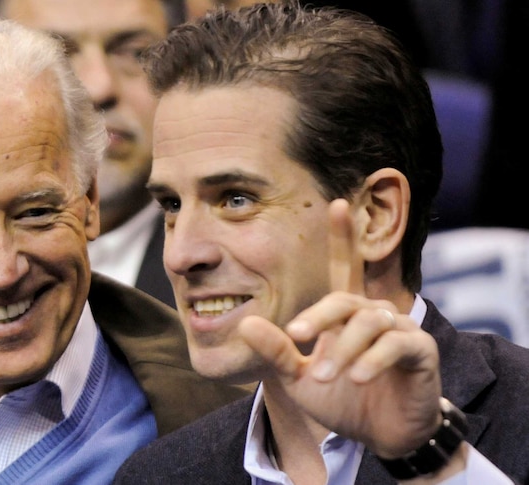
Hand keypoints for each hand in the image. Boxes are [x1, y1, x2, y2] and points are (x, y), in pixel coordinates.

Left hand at [238, 198, 441, 457]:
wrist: (379, 436)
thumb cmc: (340, 399)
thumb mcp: (298, 377)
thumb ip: (276, 351)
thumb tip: (246, 324)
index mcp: (347, 313)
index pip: (346, 268)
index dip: (343, 237)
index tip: (337, 202)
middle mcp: (375, 312)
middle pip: (344, 299)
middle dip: (317, 317)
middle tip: (295, 337)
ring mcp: (401, 329)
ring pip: (368, 323)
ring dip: (341, 349)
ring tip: (321, 376)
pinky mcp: (420, 351)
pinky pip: (396, 345)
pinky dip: (373, 360)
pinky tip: (358, 379)